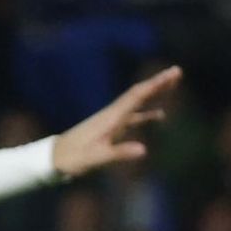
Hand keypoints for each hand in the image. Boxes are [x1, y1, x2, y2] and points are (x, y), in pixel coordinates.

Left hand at [51, 66, 180, 179]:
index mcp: (111, 118)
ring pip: (137, 103)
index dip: (155, 85)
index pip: (136, 96)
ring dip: (154, 94)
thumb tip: (144, 150)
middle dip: (158, 83)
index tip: (171, 74)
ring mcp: (110, 121)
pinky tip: (158, 115)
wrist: (53, 159)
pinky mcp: (108, 129)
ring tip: (172, 86)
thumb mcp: (96, 158)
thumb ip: (119, 153)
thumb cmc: (73, 159)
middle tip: (177, 71)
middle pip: (138, 94)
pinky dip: (146, 114)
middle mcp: (112, 114)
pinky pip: (132, 117)